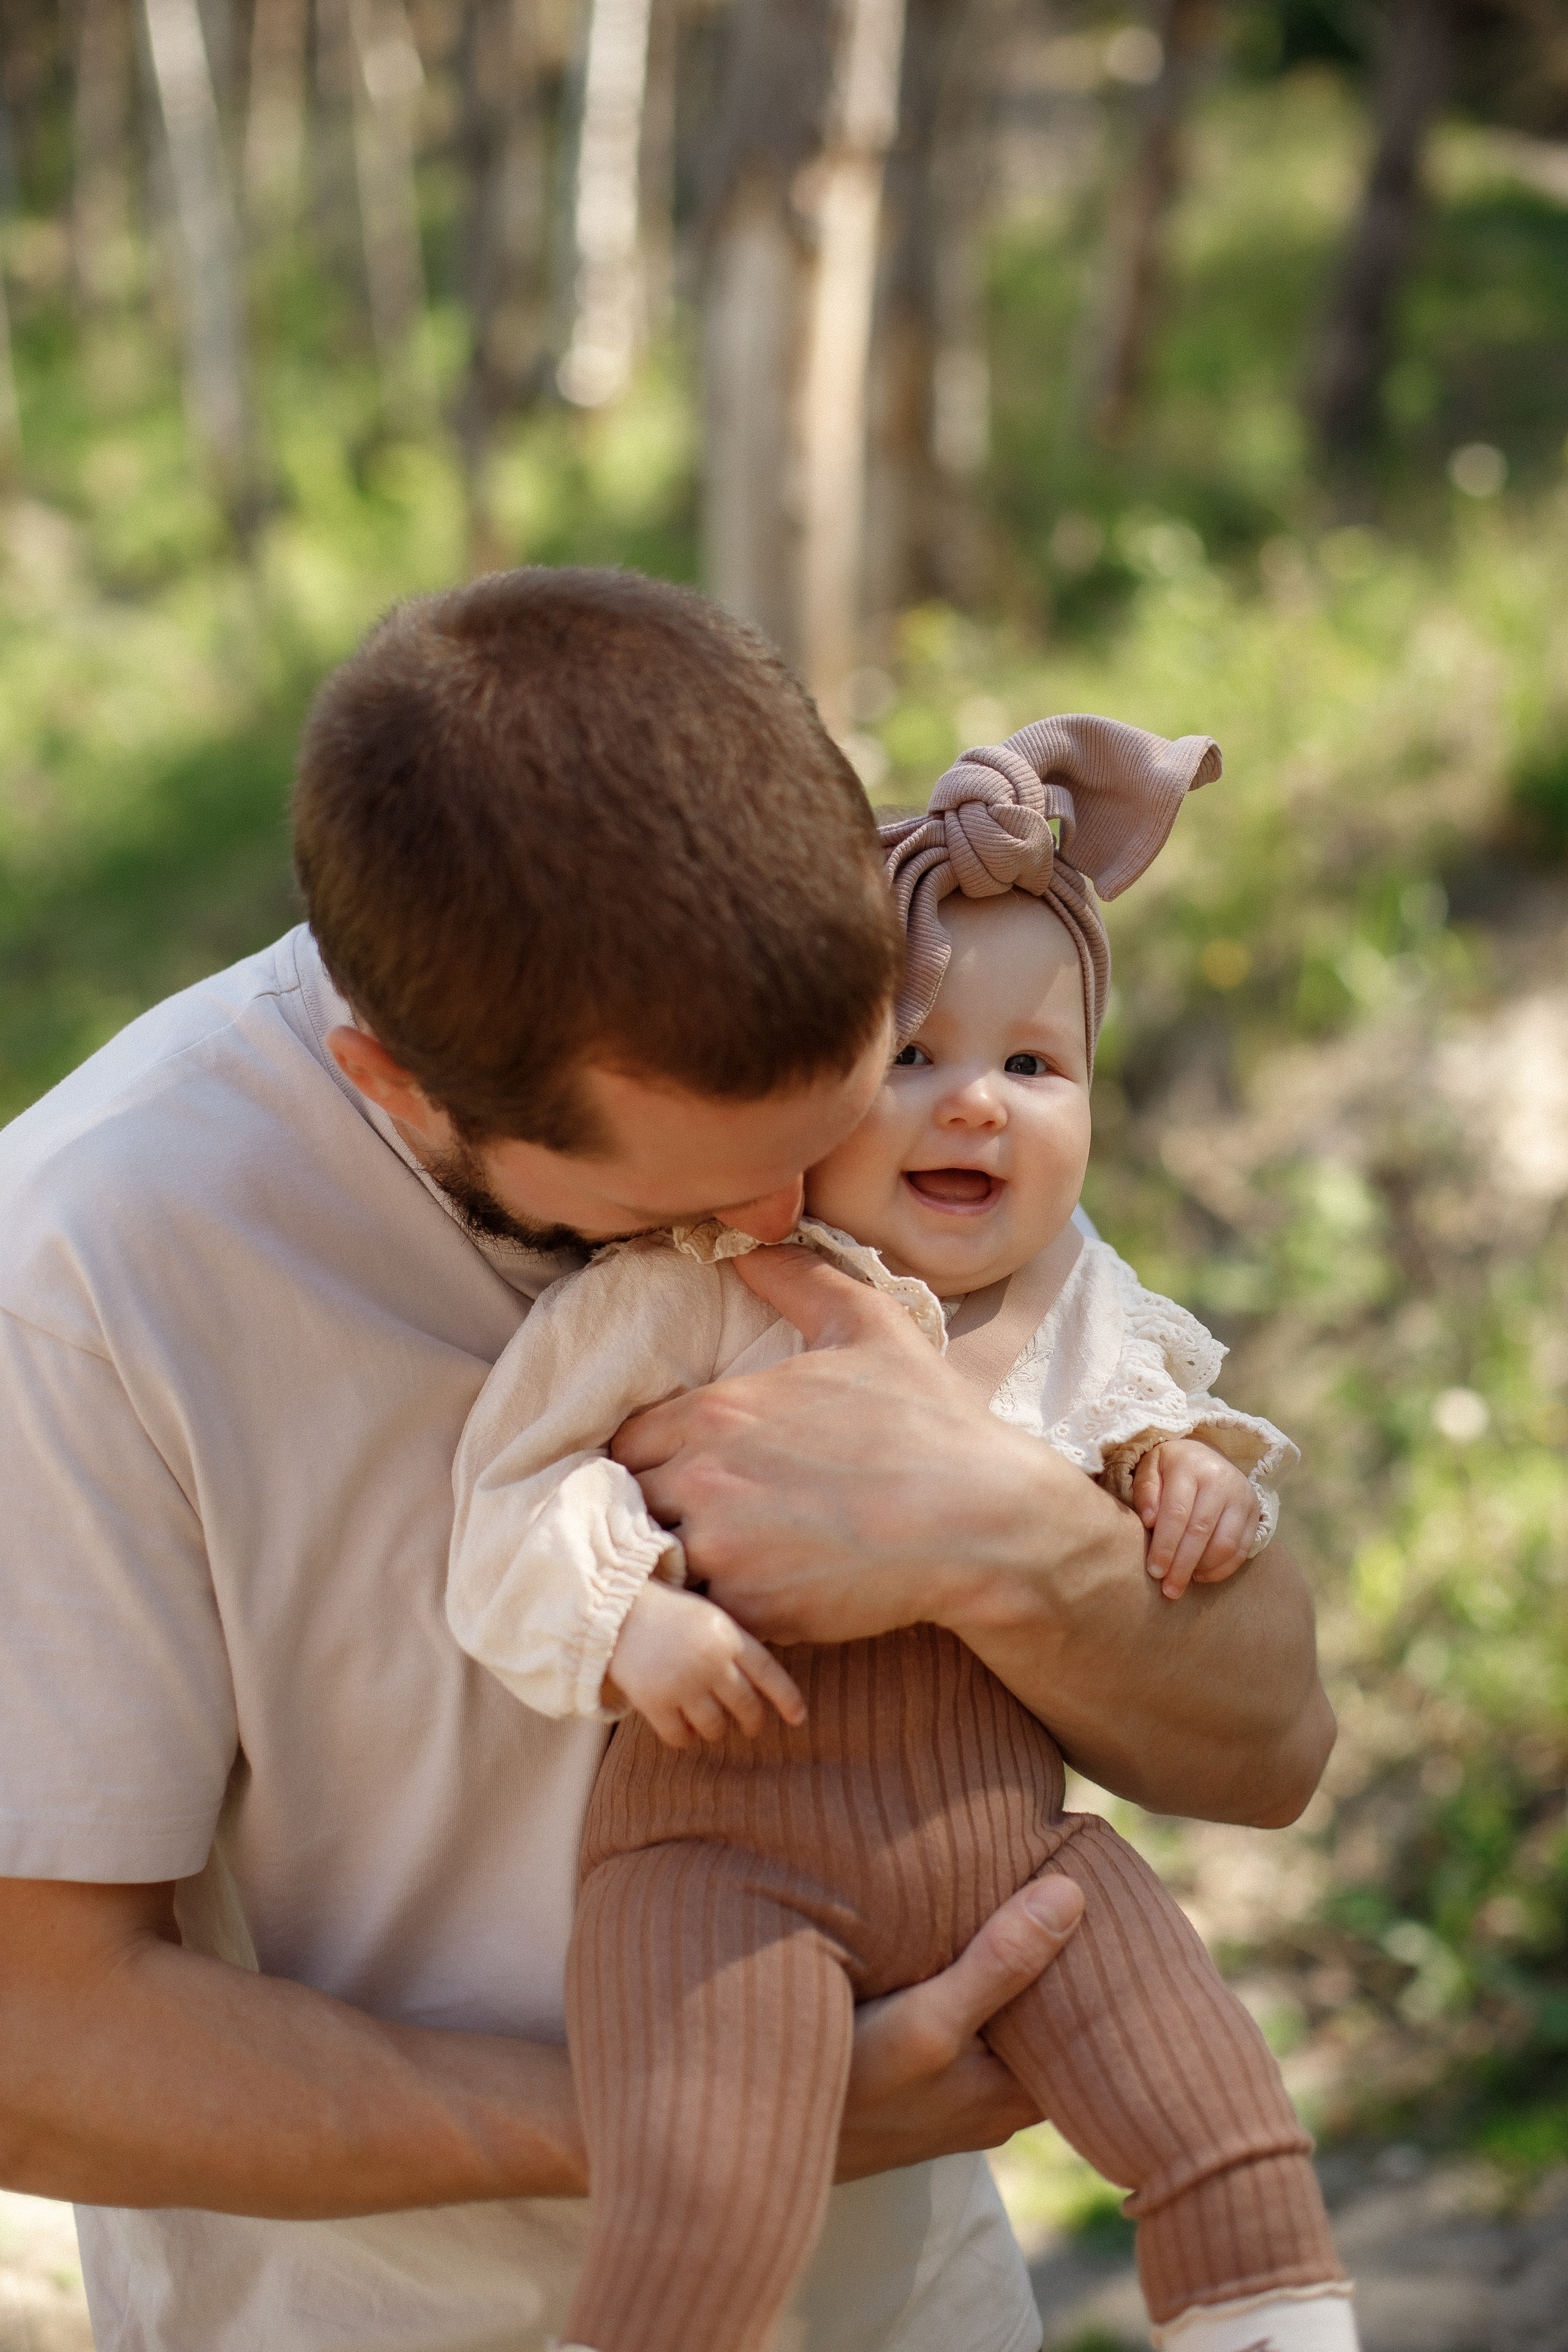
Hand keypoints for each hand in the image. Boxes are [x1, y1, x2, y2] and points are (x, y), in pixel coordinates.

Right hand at [603, 1579, 805, 1747]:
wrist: (616, 1609)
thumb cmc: (667, 1612)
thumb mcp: (708, 1616)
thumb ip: (732, 1645)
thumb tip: (758, 1687)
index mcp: (728, 1636)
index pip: (769, 1673)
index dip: (787, 1698)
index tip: (799, 1718)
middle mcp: (711, 1661)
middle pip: (745, 1706)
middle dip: (752, 1722)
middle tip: (750, 1727)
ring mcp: (683, 1683)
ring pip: (715, 1727)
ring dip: (715, 1731)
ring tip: (709, 1724)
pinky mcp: (655, 1701)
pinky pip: (680, 1737)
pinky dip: (684, 1738)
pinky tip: (683, 1730)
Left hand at [610, 1244, 1076, 1645]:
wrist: (984, 1520)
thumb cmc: (929, 1421)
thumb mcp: (868, 1325)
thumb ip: (797, 1279)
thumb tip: (742, 1244)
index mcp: (717, 1413)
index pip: (628, 1440)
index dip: (650, 1457)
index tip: (682, 1468)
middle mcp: (704, 1480)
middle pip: (627, 1503)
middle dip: (653, 1510)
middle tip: (698, 1519)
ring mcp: (723, 1552)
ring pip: (655, 1563)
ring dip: (677, 1563)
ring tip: (721, 1562)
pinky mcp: (751, 1610)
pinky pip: (698, 1615)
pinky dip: (714, 1610)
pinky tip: (754, 1596)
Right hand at [835, 1875, 1083, 2180]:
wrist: (764, 2144)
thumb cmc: (850, 2088)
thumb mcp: (927, 2021)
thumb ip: (999, 1963)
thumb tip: (1072, 1895)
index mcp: (1015, 2095)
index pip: (1086, 2028)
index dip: (1099, 1968)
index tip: (1107, 1903)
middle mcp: (992, 2102)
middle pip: (1044, 2022)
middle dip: (1053, 1962)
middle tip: (1066, 1881)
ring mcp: (951, 2096)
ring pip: (1000, 2024)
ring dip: (1003, 1973)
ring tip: (1013, 1899)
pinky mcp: (913, 2084)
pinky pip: (961, 2027)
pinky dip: (965, 1987)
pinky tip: (949, 1947)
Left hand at [1132, 1439, 1260, 1599]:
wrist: (1207, 1456)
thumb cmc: (1170, 1468)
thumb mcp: (1150, 1468)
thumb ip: (1146, 1491)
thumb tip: (1149, 1521)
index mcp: (1190, 1466)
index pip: (1177, 1513)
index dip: (1166, 1546)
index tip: (1154, 1571)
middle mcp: (1221, 1479)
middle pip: (1201, 1532)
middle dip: (1183, 1565)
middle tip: (1169, 1590)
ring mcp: (1242, 1496)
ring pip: (1225, 1543)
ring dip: (1202, 1569)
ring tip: (1182, 1581)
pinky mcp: (1255, 1512)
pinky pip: (1242, 1549)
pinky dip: (1222, 1568)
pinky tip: (1201, 1575)